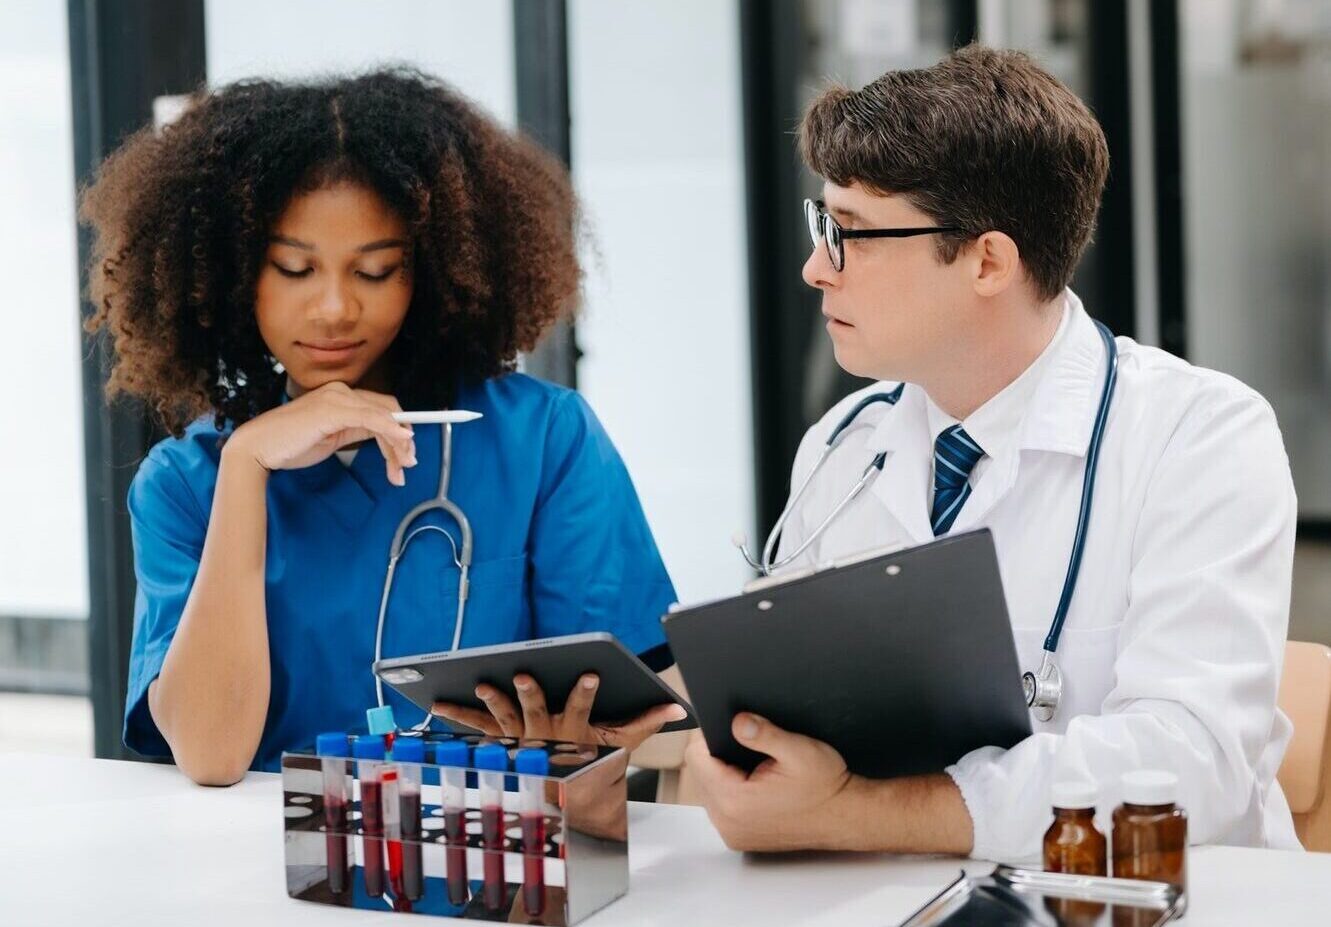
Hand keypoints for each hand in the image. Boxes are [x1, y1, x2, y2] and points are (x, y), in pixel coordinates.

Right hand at [226, 381, 416, 484]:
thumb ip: (356, 431)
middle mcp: (341, 391)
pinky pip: (372, 418)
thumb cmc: (290, 445)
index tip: (408, 452)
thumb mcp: (333, 437)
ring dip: (398, 444)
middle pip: (388, 411)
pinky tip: (402, 441)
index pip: (381, 408)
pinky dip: (391, 429)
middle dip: (403, 440)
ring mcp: (337, 397)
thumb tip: (383, 435)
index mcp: (340, 396)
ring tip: (400, 470)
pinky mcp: (333, 409)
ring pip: (384, 416)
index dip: (400, 428)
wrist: (257, 448)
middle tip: (409, 466)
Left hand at [431, 673, 686, 753]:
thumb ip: (647, 721)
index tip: (590, 675)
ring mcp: (520, 739)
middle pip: (538, 710)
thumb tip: (677, 706)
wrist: (563, 797)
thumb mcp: (621, 744)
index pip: (584, 708)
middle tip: (523, 676)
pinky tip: (438, 702)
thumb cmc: (590, 762)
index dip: (586, 692)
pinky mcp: (500, 740)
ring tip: (483, 685)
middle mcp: (545, 734)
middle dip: (531, 694)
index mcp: (575, 731)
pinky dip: (458, 716)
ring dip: (492, 702)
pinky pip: (476, 728)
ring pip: (504, 718)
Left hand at [686, 712, 855, 851]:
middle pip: (700, 774)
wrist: (845, 817)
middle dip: (719, 757)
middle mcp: (728, 823)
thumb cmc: (826, 786)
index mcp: (734, 801)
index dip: (709, 738)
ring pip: (709, 790)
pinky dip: (732, 793)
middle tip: (750, 750)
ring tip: (755, 770)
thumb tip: (737, 721)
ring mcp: (733, 834)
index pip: (695, 758)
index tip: (731, 731)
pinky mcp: (740, 838)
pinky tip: (756, 786)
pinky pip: (721, 807)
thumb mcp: (799, 750)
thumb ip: (764, 733)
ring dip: (724, 775)